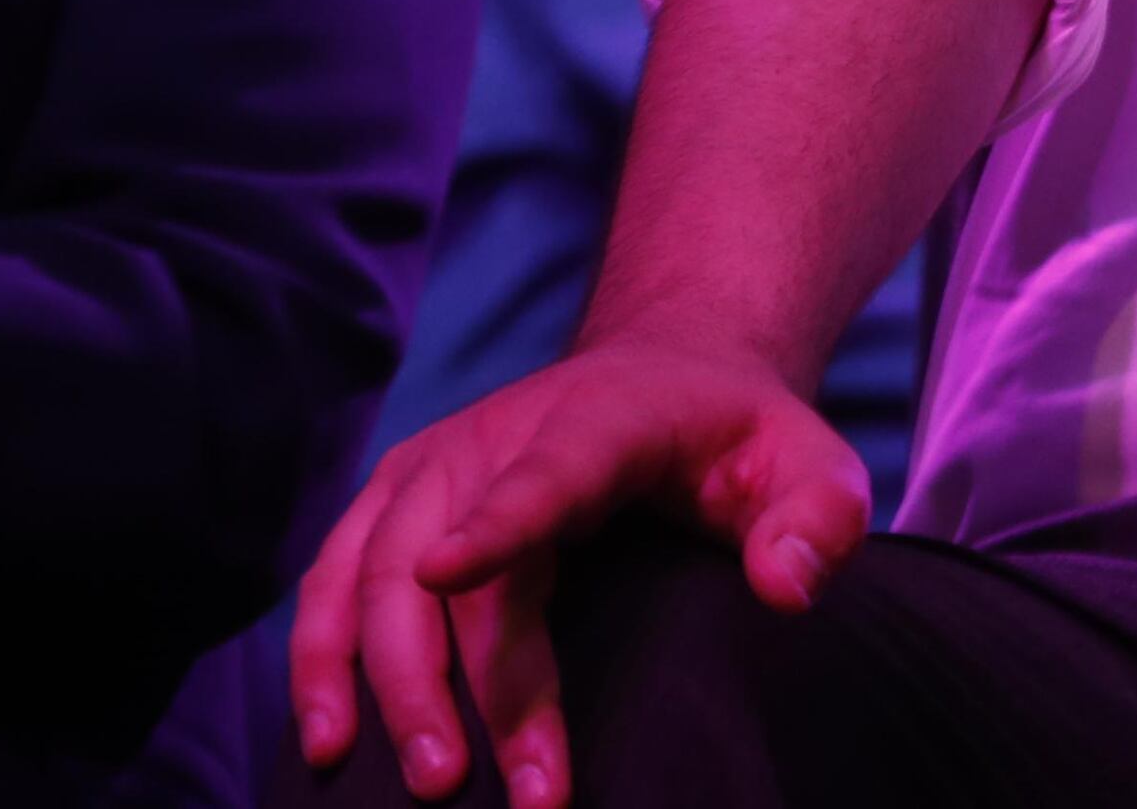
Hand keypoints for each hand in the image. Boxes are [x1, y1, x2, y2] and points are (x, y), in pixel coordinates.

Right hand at [289, 337, 867, 806]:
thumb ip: (819, 517)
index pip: (546, 477)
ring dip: (374, 683)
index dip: (498, 524)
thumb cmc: (738, 437)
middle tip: (465, 786)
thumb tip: (786, 591)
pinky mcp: (392, 502)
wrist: (668, 370)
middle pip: (442, 559)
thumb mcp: (811, 460)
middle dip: (449, 680)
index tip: (446, 575)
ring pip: (367, 576)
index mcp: (601, 419)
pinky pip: (330, 582)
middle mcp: (494, 438)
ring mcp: (432, 468)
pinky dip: (318, 659)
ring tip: (410, 782)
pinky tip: (327, 742)